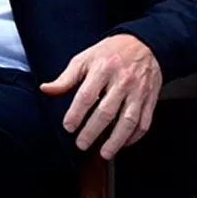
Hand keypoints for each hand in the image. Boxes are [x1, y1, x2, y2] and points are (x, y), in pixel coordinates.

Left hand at [41, 34, 162, 159]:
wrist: (144, 44)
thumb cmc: (109, 53)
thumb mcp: (83, 59)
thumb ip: (65, 78)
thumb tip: (46, 89)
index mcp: (102, 70)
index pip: (87, 96)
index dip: (76, 113)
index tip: (68, 126)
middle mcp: (122, 81)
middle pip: (107, 111)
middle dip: (93, 131)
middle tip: (82, 144)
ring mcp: (138, 92)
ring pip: (129, 120)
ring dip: (116, 139)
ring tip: (105, 153)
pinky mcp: (151, 99)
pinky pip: (145, 121)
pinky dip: (135, 136)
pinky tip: (123, 143)